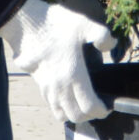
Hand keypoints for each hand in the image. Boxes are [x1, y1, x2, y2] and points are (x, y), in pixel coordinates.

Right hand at [0, 0, 118, 125]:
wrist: (27, 23)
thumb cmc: (56, 24)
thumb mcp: (84, 24)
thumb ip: (102, 36)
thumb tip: (111, 47)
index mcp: (73, 75)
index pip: (89, 106)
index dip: (101, 110)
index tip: (108, 106)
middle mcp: (60, 86)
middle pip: (76, 115)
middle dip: (90, 115)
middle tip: (99, 107)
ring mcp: (48, 87)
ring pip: (62, 114)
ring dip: (75, 114)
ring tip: (85, 105)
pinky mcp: (39, 84)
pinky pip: (51, 106)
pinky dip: (62, 109)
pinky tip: (69, 98)